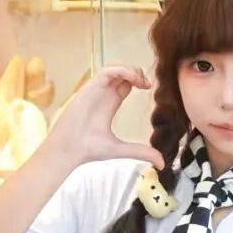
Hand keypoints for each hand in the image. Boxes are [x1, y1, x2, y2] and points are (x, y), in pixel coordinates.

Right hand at [46, 65, 164, 169]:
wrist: (70, 150)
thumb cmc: (89, 149)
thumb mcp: (122, 149)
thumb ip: (141, 152)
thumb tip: (162, 163)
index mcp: (109, 105)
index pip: (125, 84)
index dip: (138, 81)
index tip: (149, 88)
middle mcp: (103, 95)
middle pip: (121, 73)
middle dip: (136, 73)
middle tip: (147, 83)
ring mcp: (96, 90)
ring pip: (114, 69)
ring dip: (130, 69)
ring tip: (141, 80)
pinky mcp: (90, 88)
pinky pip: (107, 71)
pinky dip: (122, 70)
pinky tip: (133, 79)